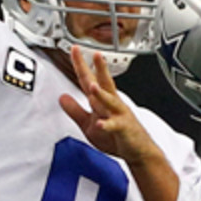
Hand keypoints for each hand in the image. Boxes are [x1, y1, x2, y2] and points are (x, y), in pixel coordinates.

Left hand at [59, 46, 159, 164]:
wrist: (138, 151)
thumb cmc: (116, 136)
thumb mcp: (88, 123)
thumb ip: (75, 110)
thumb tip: (62, 97)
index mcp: (102, 101)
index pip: (89, 80)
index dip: (81, 65)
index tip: (75, 49)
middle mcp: (112, 104)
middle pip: (104, 83)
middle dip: (99, 69)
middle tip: (95, 54)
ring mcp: (119, 115)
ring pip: (110, 102)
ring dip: (101, 94)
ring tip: (93, 86)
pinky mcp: (124, 129)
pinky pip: (114, 126)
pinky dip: (107, 125)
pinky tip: (100, 124)